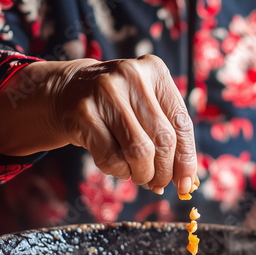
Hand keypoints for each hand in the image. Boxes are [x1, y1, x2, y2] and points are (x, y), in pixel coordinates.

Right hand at [0, 55, 196, 195]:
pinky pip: (111, 157)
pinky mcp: (84, 113)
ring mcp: (105, 92)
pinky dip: (120, 171)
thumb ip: (169, 133)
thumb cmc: (119, 105)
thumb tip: (187, 180)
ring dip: (143, 174)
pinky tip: (120, 168)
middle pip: (163, 139)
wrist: (68, 90)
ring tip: (140, 176)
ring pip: (139, 151)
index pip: (182, 123)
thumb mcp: (147, 105)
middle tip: (159, 183)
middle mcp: (132, 75)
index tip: (186, 183)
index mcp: (155, 71)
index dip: (186, 159)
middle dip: (165, 171)